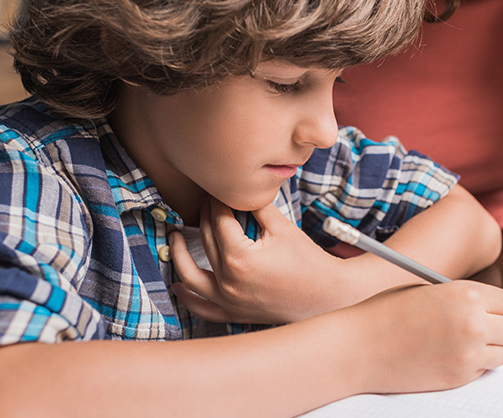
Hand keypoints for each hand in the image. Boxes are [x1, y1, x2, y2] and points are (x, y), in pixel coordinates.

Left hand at [169, 197, 347, 323]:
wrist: (327, 295)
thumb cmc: (309, 261)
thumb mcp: (283, 228)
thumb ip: (258, 207)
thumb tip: (240, 189)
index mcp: (239, 257)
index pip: (218, 221)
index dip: (216, 202)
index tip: (215, 190)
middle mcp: (228, 281)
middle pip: (206, 241)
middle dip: (204, 217)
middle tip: (206, 202)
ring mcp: (229, 301)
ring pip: (192, 276)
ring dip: (180, 255)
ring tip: (174, 237)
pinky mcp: (234, 313)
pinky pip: (203, 308)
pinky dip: (188, 297)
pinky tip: (178, 285)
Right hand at [345, 281, 502, 392]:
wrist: (360, 346)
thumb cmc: (388, 313)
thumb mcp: (430, 290)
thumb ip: (464, 297)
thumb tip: (490, 307)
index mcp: (466, 294)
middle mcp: (473, 322)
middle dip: (502, 327)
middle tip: (486, 327)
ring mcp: (468, 353)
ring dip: (491, 348)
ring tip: (466, 342)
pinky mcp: (459, 376)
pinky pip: (483, 370)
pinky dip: (475, 364)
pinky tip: (452, 355)